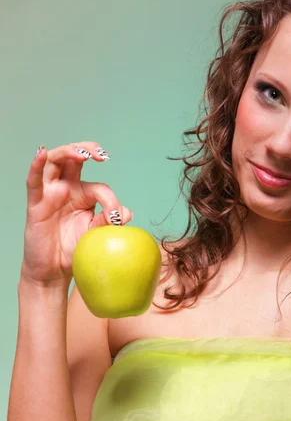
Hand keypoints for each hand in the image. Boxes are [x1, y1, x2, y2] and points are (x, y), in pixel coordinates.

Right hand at [21, 142, 132, 285]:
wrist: (54, 270)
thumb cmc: (74, 249)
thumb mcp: (95, 235)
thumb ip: (108, 222)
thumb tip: (126, 212)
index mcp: (84, 195)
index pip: (99, 187)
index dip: (110, 200)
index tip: (116, 217)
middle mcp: (66, 189)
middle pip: (74, 159)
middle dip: (88, 150)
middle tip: (102, 155)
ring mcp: (50, 194)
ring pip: (55, 162)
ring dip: (69, 152)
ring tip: (83, 154)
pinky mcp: (35, 204)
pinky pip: (34, 181)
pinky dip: (36, 165)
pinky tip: (41, 153)